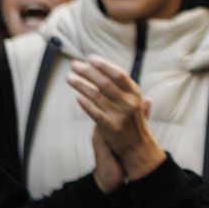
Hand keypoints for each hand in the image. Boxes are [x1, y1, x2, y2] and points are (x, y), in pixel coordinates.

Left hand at [67, 56, 162, 180]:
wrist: (139, 149)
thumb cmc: (135, 124)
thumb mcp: (137, 105)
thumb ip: (128, 91)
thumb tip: (116, 72)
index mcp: (135, 94)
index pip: (119, 75)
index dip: (104, 65)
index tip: (91, 58)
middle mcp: (129, 103)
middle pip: (106, 83)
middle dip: (88, 72)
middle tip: (74, 65)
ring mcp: (120, 115)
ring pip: (97, 96)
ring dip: (82, 85)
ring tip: (69, 78)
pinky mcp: (111, 128)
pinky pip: (96, 114)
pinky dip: (87, 105)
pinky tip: (77, 98)